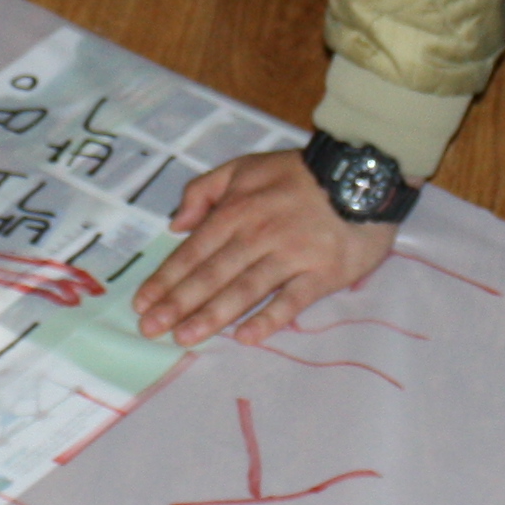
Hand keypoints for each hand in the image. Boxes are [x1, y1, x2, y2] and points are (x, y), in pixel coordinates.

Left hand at [139, 151, 395, 343]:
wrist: (362, 173)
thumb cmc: (298, 174)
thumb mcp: (244, 167)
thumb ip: (204, 190)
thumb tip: (176, 224)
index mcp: (236, 211)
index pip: (193, 251)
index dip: (166, 279)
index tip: (142, 303)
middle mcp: (257, 234)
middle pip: (212, 274)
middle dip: (178, 303)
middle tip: (151, 329)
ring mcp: (290, 255)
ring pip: (245, 289)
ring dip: (213, 315)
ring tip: (186, 337)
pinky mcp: (322, 273)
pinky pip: (292, 300)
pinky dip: (270, 319)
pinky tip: (247, 337)